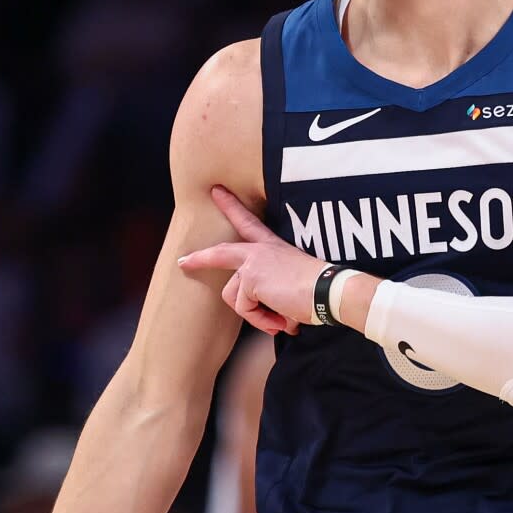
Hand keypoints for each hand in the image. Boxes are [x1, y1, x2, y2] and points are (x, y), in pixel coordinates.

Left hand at [178, 186, 325, 333]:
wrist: (328, 291)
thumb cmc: (319, 290)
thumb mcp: (292, 285)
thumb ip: (277, 296)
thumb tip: (281, 320)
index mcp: (273, 247)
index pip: (249, 223)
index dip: (232, 207)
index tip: (217, 192)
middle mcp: (260, 251)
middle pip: (221, 253)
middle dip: (200, 258)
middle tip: (183, 262)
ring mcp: (252, 264)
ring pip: (234, 297)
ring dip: (256, 315)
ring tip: (280, 318)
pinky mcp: (249, 279)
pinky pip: (244, 309)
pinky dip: (261, 320)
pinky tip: (281, 320)